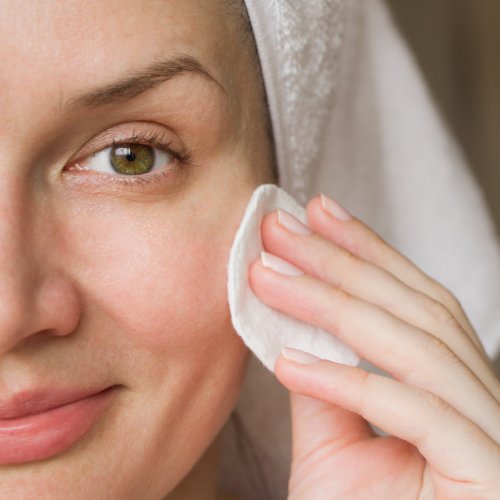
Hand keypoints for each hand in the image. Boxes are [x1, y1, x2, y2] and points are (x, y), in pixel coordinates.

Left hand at [249, 194, 499, 499]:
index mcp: (450, 385)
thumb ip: (322, 383)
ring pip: (414, 345)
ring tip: (268, 278)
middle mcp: (483, 399)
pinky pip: (415, 414)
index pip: (410, 299)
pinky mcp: (489, 473)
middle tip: (282, 226)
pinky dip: (348, 382)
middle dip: (342, 259)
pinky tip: (288, 361)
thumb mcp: (333, 446)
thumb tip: (292, 325)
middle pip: (412, 307)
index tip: (318, 211)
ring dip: (332, 305)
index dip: (366, 249)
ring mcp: (494, 435)